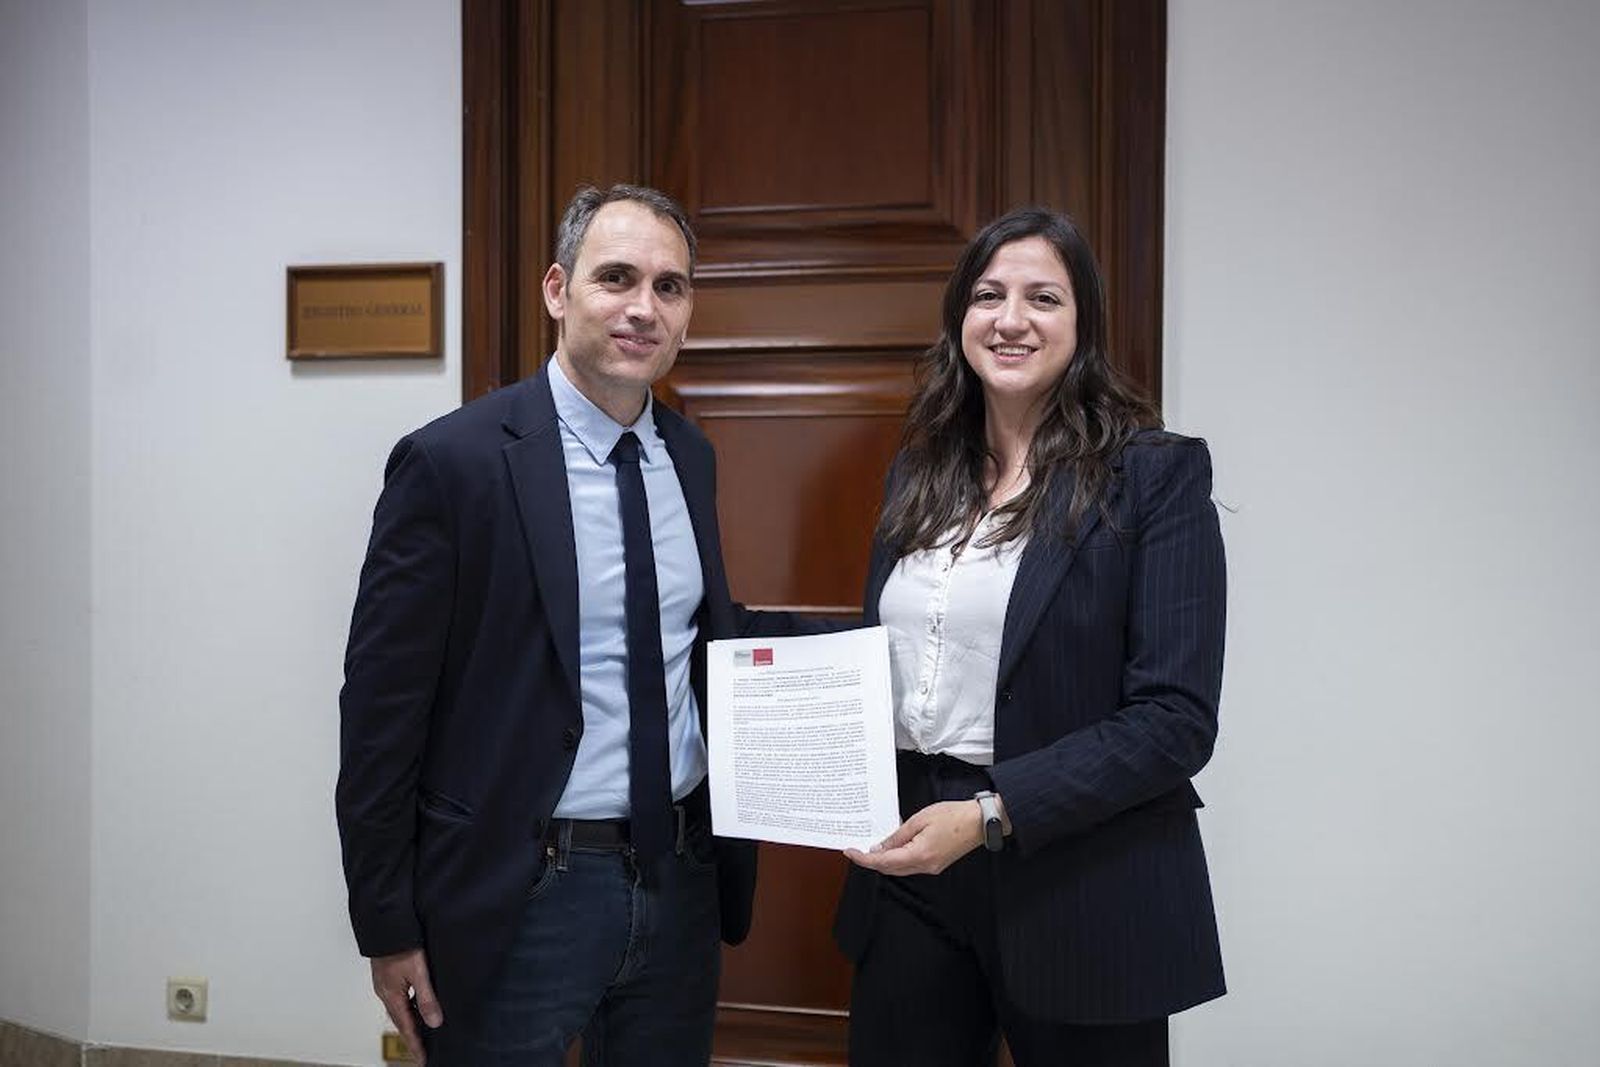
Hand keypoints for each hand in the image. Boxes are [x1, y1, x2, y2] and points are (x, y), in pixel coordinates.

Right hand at [371, 947, 442, 1064]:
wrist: (385, 923)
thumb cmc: (401, 946)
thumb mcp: (418, 972)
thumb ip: (426, 998)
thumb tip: (435, 1022)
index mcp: (392, 996)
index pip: (406, 1028)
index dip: (415, 1044)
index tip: (423, 1059)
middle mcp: (386, 992)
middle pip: (400, 1021)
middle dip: (411, 1037)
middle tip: (422, 1051)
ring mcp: (385, 983)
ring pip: (399, 1009)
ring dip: (409, 1022)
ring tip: (422, 1032)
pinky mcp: (388, 974)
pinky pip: (398, 997)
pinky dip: (407, 1007)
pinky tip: (416, 1004)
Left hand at [843, 800, 984, 875]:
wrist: (979, 822)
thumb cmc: (953, 816)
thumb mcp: (919, 820)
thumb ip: (898, 836)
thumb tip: (881, 848)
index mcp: (918, 855)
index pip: (883, 862)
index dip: (864, 859)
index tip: (851, 852)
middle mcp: (924, 866)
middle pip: (890, 870)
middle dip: (872, 861)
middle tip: (858, 849)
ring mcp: (931, 867)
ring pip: (900, 869)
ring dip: (884, 861)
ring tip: (872, 847)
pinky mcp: (935, 864)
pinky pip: (910, 866)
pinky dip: (898, 859)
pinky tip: (893, 848)